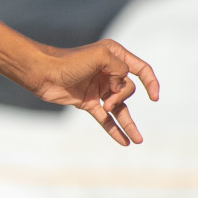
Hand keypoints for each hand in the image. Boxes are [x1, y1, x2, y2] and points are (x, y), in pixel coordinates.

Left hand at [32, 40, 159, 145]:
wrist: (42, 73)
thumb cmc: (68, 61)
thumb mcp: (100, 56)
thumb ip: (119, 69)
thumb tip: (119, 86)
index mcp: (114, 55)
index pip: (141, 69)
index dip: (151, 82)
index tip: (154, 97)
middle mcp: (108, 72)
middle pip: (128, 88)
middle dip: (121, 96)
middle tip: (107, 100)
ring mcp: (98, 88)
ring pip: (119, 108)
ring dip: (128, 124)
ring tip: (138, 141)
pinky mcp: (87, 102)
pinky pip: (105, 118)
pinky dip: (114, 130)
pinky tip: (124, 142)